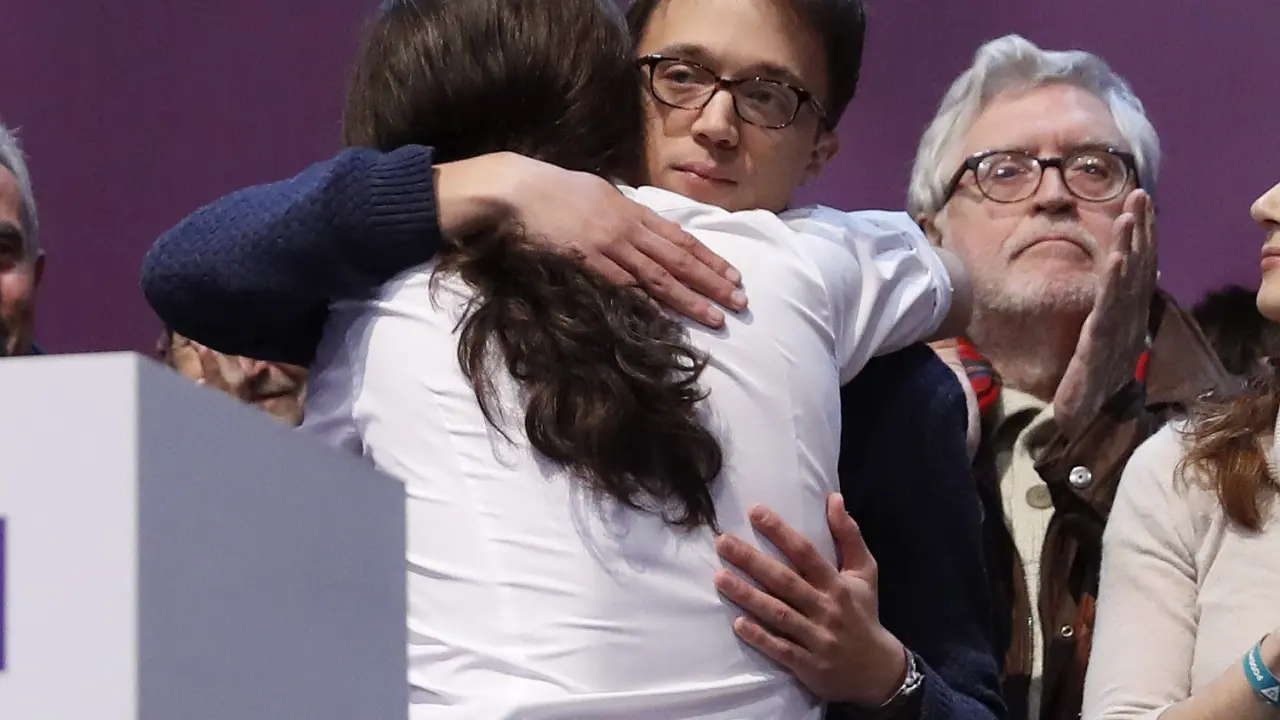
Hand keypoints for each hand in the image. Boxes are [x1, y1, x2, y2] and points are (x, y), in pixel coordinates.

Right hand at [437, 153, 745, 327]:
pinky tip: (668, 319)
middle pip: (680, 260)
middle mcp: (629, 229)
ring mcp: (610, 246)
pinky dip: (649, 304)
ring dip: (691, 299)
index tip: (734, 276)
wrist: (521, 188)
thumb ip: (624, 212)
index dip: (711, 259)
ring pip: (659, 278)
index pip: (682, 239)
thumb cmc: (556, 189)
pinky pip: (624, 287)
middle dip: (713, 283)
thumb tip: (644, 228)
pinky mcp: (587, 262)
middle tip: (740, 303)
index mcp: (634, 211)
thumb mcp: (600, 193)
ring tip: (716, 317)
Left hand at [714, 494, 907, 706]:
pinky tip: (738, 624)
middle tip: (722, 542)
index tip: (755, 512)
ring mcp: (817, 637)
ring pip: (778, 613)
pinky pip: (781, 649)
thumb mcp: (865, 572)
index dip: (781, 531)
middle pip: (785, 581)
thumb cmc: (863, 613)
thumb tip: (834, 498)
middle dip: (752, 560)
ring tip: (719, 578)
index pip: (806, 553)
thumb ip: (849, 535)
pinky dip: (760, 637)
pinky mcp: (808, 664)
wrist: (877, 669)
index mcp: (838, 584)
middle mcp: (826, 608)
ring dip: (748, 596)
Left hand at [1053, 189, 1156, 437]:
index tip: (1142, 203)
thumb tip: (1125, 284)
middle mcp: (1128, 319)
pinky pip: (1108, 307)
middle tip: (1141, 195)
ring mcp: (1116, 330)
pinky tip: (1118, 257)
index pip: (1139, 268)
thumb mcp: (1102, 338)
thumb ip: (1113, 310)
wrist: (1081, 418)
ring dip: (1129, 245)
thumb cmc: (1090, 379)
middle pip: (1139, 267)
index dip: (1143, 235)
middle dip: (1141, 230)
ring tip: (1129, 214)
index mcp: (1127, 315)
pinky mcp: (1099, 342)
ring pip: (1126, 282)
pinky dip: (1114, 281)